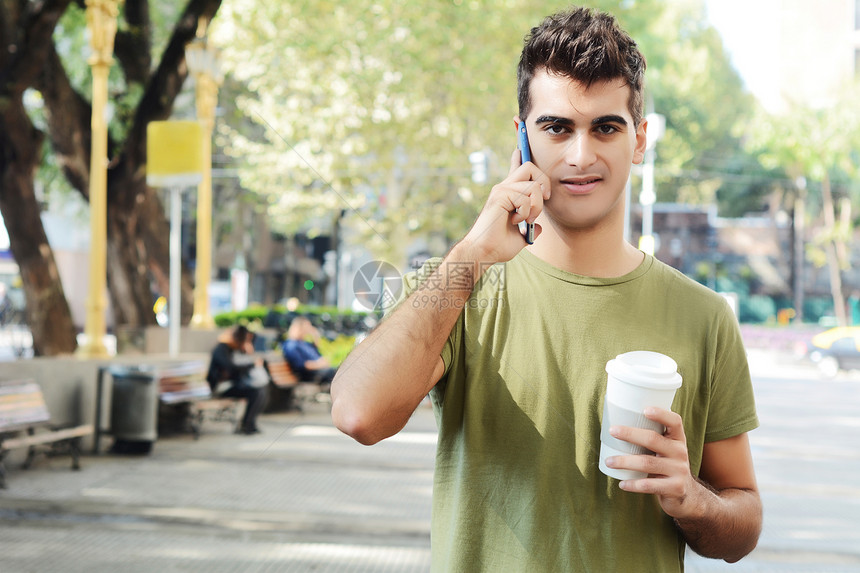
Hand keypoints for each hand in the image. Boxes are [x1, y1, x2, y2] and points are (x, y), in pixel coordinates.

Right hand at [458, 147, 549, 264]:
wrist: (484, 252)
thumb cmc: (498, 246)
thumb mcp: (522, 236)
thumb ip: (531, 227)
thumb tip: (540, 227)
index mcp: (508, 195)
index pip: (516, 169)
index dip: (519, 155)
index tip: (519, 147)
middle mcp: (504, 188)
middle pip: (530, 166)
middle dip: (544, 182)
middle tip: (543, 200)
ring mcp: (501, 190)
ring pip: (533, 184)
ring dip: (537, 206)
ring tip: (527, 220)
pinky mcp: (500, 196)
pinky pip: (525, 198)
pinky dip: (526, 213)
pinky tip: (515, 222)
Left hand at [604, 407, 702, 519]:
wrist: (687, 495)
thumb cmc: (667, 465)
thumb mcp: (666, 450)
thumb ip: (652, 438)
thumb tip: (617, 422)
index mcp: (678, 439)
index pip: (675, 422)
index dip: (661, 414)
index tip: (644, 410)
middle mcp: (680, 452)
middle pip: (653, 439)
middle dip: (630, 434)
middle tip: (612, 431)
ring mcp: (679, 471)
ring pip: (647, 463)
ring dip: (624, 461)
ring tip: (609, 461)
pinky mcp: (675, 488)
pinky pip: (649, 485)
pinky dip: (633, 484)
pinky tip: (621, 483)